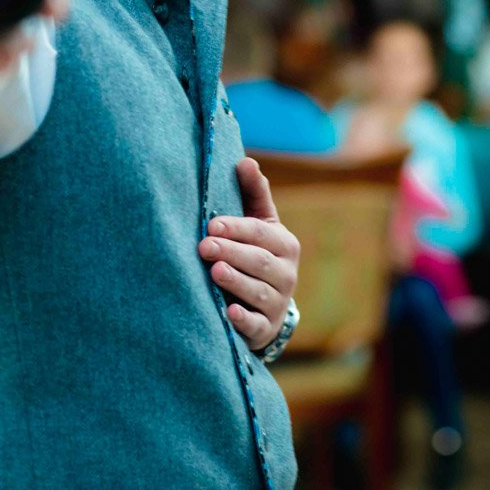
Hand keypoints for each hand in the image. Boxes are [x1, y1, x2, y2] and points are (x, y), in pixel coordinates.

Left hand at [198, 156, 298, 351]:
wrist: (265, 305)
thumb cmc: (255, 253)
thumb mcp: (258, 223)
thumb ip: (253, 193)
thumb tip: (245, 160)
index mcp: (284, 244)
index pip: (261, 233)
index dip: (237, 228)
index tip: (212, 224)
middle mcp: (286, 274)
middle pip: (259, 261)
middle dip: (232, 252)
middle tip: (204, 245)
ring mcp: (277, 303)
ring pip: (258, 292)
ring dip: (236, 282)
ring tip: (214, 271)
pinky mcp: (265, 329)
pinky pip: (257, 325)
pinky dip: (244, 319)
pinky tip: (228, 312)